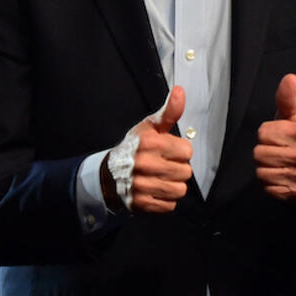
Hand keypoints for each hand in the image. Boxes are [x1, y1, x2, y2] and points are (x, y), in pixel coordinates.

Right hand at [104, 85, 193, 213]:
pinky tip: (154, 191)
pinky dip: (165, 200)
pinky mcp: (141, 203)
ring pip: (180, 190)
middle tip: (163, 166)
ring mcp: (142, 185)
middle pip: (186, 172)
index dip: (180, 152)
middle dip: (178, 169)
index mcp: (149, 143)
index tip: (168, 152)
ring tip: (160, 179)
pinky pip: (170, 205)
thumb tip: (180, 90)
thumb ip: (169, 112)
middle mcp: (144, 164)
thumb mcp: (149, 127)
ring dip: (173, 185)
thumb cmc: (134, 148)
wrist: (108, 175)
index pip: (187, 151)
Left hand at [254, 74, 295, 200]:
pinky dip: (271, 183)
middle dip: (264, 151)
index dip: (266, 134)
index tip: (278, 135)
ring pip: (261, 171)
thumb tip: (290, 78)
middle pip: (259, 153)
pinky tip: (281, 176)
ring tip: (278, 163)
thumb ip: (287, 96)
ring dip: (266, 167)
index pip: (263, 133)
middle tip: (277, 150)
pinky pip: (268, 188)